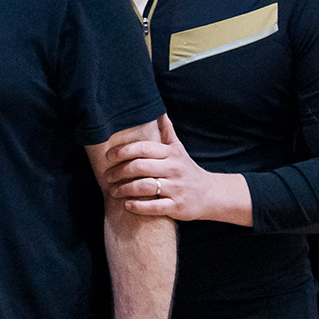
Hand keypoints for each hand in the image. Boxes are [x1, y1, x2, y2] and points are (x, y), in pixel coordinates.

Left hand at [102, 115, 246, 223]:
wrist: (211, 194)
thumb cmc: (187, 170)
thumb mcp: (179, 149)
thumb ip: (167, 131)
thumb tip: (159, 112)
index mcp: (172, 154)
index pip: (143, 148)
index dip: (123, 151)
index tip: (109, 157)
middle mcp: (174, 169)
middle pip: (140, 167)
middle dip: (119, 172)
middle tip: (107, 176)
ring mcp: (177, 188)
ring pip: (145, 187)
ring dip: (125, 189)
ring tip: (113, 191)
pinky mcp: (177, 207)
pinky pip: (154, 207)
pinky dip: (138, 206)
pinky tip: (127, 205)